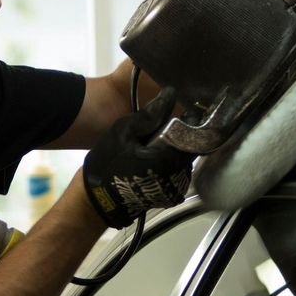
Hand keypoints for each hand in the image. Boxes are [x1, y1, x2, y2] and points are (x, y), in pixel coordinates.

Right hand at [82, 88, 193, 227]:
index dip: (192, 120)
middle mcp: (179, 176)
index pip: (196, 134)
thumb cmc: (108, 165)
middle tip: (163, 127)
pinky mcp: (171, 195)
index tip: (183, 111)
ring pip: (185, 159)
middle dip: (182, 134)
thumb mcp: (123, 133)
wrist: (98, 200)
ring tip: (155, 144)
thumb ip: (149, 114)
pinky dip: (170, 162)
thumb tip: (170, 95)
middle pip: (192, 147)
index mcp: (169, 159)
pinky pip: (178, 171)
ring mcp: (176, 188)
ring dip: (176, 148)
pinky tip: (153, 159)